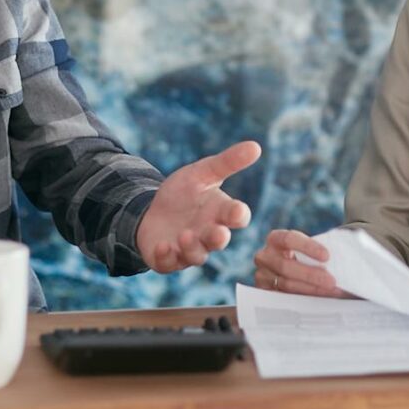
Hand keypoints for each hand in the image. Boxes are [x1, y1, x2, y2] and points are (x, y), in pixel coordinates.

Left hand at [135, 140, 260, 272]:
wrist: (153, 210)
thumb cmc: (185, 193)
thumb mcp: (202, 173)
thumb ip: (227, 162)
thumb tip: (256, 146)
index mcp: (220, 213)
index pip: (236, 216)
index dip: (238, 215)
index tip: (237, 210)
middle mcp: (208, 234)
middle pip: (219, 240)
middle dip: (218, 237)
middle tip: (218, 234)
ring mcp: (188, 249)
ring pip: (197, 255)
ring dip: (192, 247)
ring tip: (185, 235)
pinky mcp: (167, 258)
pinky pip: (169, 263)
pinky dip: (166, 257)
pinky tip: (163, 246)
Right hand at [253, 227, 343, 296]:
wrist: (290, 269)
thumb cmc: (302, 257)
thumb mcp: (306, 250)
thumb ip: (317, 253)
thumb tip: (339, 261)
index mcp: (275, 239)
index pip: (289, 239)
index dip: (308, 247)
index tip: (327, 256)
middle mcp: (265, 256)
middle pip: (286, 266)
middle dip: (311, 275)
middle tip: (332, 281)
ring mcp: (262, 275)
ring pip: (286, 284)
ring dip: (311, 289)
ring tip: (330, 291)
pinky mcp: (265, 292)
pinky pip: (283, 298)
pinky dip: (303, 299)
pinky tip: (318, 299)